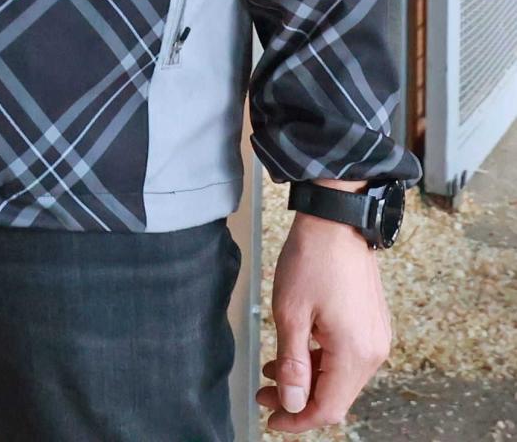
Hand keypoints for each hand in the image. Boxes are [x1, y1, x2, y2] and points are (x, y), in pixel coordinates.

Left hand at [259, 209, 392, 431]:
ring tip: (272, 372)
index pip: (328, 408)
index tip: (270, 420)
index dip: (297, 419)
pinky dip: (320, 361)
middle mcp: (373, 353)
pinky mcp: (371, 325)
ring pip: (340, 377)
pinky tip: (295, 352)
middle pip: (336, 396)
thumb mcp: (290, 312)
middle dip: (298, 399)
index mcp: (355, 354)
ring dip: (308, 379)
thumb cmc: (312, 259)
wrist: (337, 220)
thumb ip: (292, 362)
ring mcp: (375, 338)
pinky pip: (346, 357)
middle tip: (263, 394)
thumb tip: (291, 402)